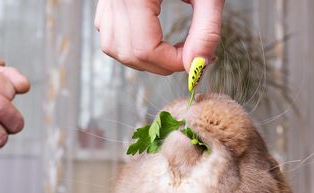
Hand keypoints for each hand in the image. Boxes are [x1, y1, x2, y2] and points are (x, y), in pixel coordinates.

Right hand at [94, 0, 223, 74]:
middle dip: (162, 64)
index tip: (197, 61)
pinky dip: (133, 46)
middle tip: (189, 55)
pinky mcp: (106, 1)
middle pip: (129, 54)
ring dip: (146, 59)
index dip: (173, 63)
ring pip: (116, 49)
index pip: (145, 48)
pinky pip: (111, 36)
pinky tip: (155, 37)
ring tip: (174, 48)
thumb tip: (199, 66)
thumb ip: (206, 30)